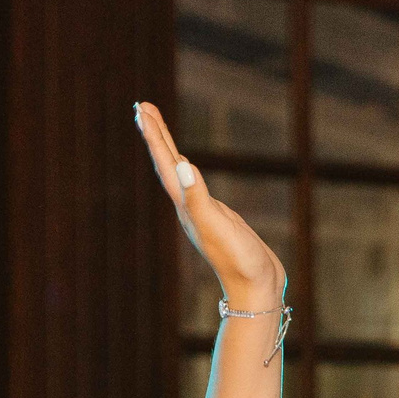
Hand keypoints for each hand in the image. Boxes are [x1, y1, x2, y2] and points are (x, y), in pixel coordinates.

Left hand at [135, 102, 284, 309]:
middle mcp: (189, 207)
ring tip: (159, 128)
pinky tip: (188, 167)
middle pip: (167, 165)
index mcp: (186, 206)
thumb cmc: (239, 261)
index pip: (166, 164)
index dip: (154, 136)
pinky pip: (195, 185)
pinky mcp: (217, 218)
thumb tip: (183, 167)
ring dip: (168, 150)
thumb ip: (199, 198)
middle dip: (156, 136)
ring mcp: (202, 213)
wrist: (256, 289)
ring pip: (179, 174)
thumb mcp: (218, 227)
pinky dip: (188, 170)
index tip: (142, 109)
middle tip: (143, 107)